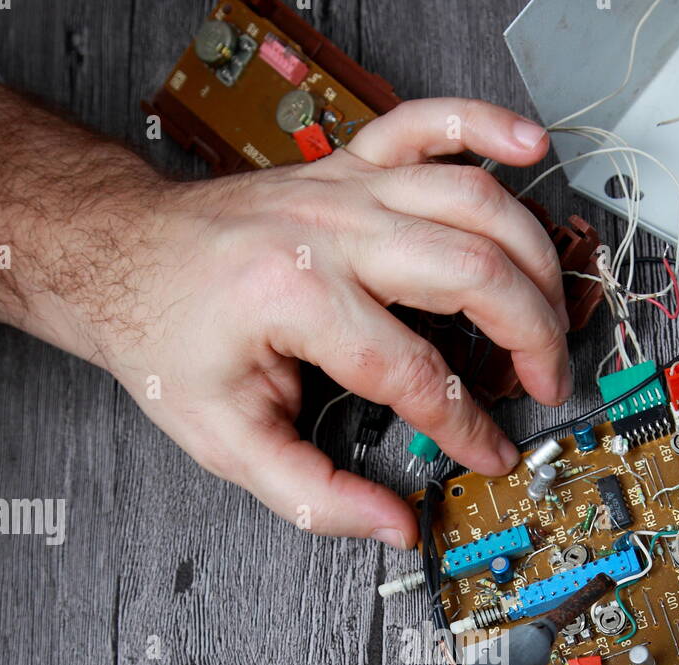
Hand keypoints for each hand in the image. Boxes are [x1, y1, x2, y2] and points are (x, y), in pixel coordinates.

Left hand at [0, 88, 569, 545]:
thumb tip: (391, 525)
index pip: (415, 373)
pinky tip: (532, 148)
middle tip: (545, 385)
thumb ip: (312, 494)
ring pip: (475, 202)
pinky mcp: (349, 166)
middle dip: (530, 338)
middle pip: (472, 274)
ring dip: (534, 257)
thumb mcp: (225, 443)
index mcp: (297, 300)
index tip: (491, 455)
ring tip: (555, 312)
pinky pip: (431, 124)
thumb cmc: (168, 341)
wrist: (122, 257)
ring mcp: (345, 189)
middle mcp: (330, 232)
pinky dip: (488, 125)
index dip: (466, 426)